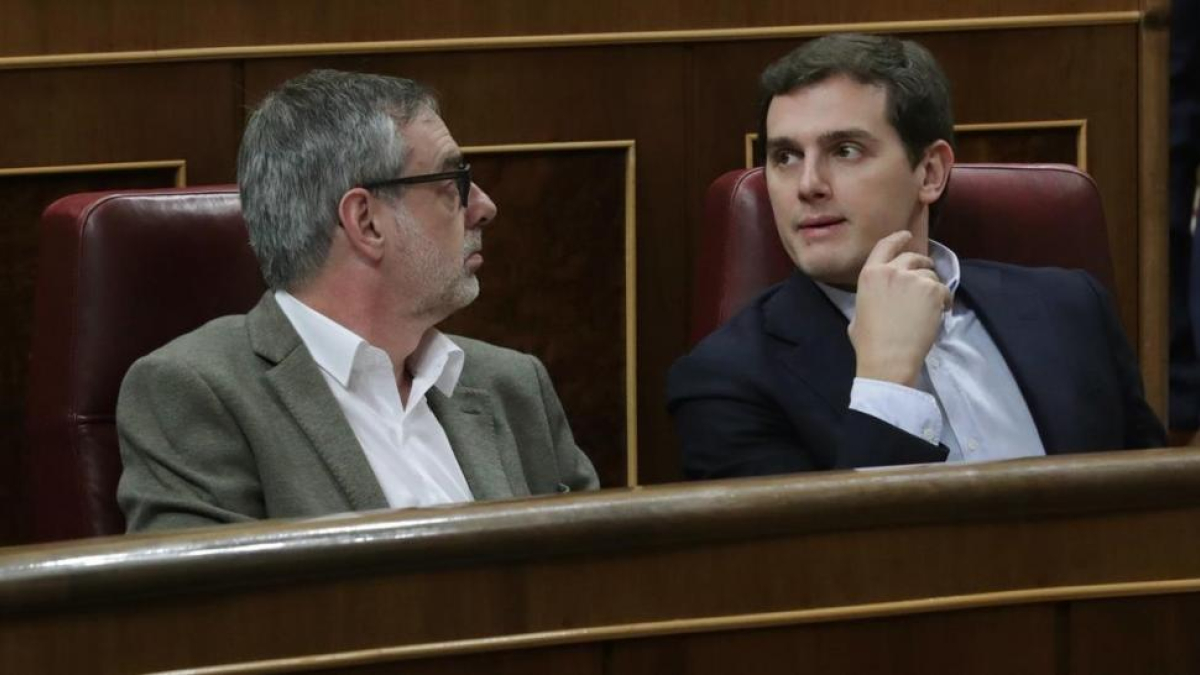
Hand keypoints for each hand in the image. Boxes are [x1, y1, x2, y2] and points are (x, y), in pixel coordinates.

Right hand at [848, 231, 950, 386]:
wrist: (889, 358)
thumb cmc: (869, 342)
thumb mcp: (858, 312)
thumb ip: (870, 295)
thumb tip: (879, 296)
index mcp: (870, 274)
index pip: (885, 245)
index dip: (898, 238)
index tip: (907, 235)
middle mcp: (892, 270)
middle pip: (913, 257)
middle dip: (922, 264)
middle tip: (926, 277)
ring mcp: (914, 279)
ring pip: (930, 275)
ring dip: (932, 287)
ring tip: (930, 307)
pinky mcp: (933, 290)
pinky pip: (944, 289)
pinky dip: (944, 301)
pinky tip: (939, 313)